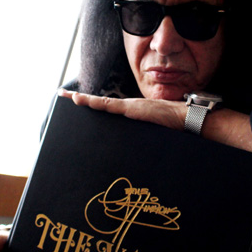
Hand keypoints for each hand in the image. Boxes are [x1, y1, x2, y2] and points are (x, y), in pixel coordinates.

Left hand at [58, 89, 251, 152]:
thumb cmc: (175, 131)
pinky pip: (108, 105)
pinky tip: (79, 100)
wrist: (188, 121)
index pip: (108, 109)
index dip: (93, 105)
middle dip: (82, 101)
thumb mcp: (153, 136)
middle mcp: (129, 109)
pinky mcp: (131, 108)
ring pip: (101, 103)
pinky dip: (94, 103)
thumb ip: (141, 139)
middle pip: (101, 105)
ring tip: (66, 97)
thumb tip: (133, 154)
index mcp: (133, 114)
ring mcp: (129, 107)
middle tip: (62, 97)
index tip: (78, 103)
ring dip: (84, 100)